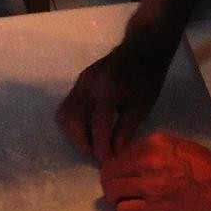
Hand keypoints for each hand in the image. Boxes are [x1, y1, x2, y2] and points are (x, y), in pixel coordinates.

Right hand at [56, 37, 171, 161]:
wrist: (142, 47)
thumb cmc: (147, 77)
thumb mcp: (142, 106)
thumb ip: (125, 130)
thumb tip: (114, 154)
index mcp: (108, 88)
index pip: (98, 125)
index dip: (101, 147)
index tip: (107, 163)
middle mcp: (89, 84)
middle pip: (73, 120)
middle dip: (83, 143)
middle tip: (97, 155)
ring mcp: (80, 81)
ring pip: (64, 115)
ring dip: (74, 135)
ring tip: (91, 145)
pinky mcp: (78, 82)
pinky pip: (67, 108)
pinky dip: (74, 125)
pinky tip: (88, 131)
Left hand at [98, 132, 210, 210]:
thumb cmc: (207, 166)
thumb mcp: (176, 145)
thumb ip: (151, 151)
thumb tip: (132, 162)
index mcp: (152, 144)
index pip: (118, 155)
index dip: (116, 166)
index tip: (121, 173)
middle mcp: (147, 162)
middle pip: (110, 174)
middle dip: (110, 183)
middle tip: (118, 189)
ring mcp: (149, 186)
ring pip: (113, 193)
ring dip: (114, 198)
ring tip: (123, 200)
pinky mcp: (155, 207)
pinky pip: (125, 210)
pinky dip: (124, 210)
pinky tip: (133, 210)